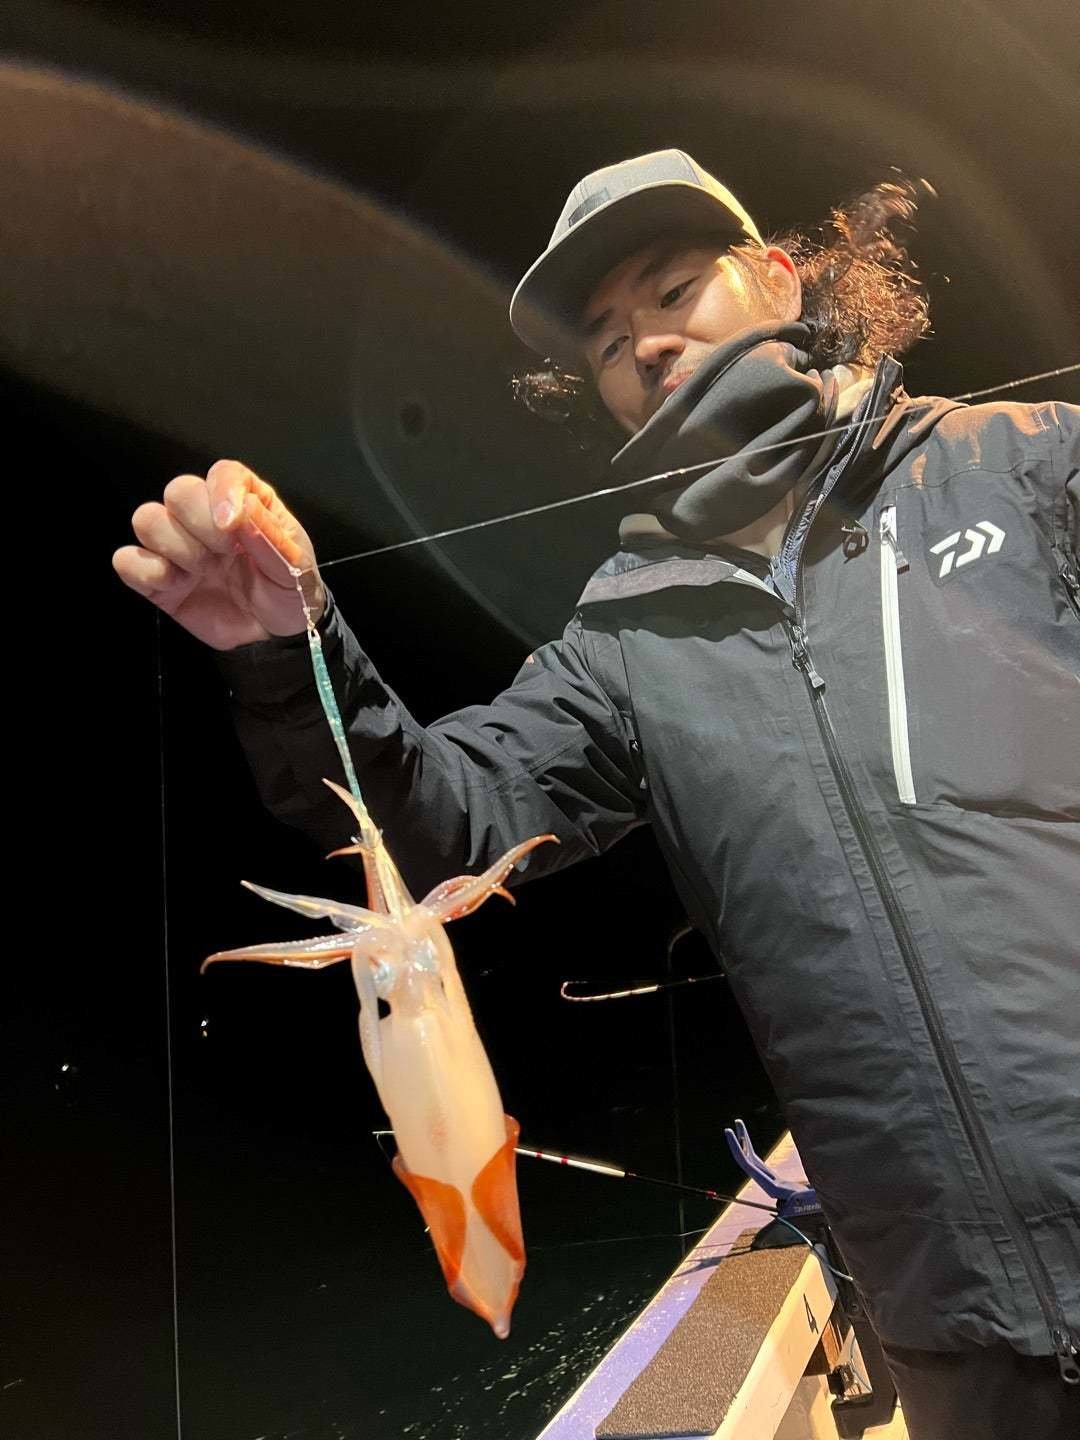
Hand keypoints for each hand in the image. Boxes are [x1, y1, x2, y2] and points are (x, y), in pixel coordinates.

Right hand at [112, 460, 325, 649]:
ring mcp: (177, 546)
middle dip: (200, 524)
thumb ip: (271, 537)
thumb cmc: (289, 591)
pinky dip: (147, 571)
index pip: (223, 474)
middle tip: (226, 553)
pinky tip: (177, 585)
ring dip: (176, 548)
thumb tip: (239, 510)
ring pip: (147, 519)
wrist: (275, 636)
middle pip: (179, 491)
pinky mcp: (156, 579)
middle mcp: (206, 517)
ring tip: (205, 571)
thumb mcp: (296, 567)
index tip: (232, 525)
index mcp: (244, 503)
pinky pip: (127, 561)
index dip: (222, 492)